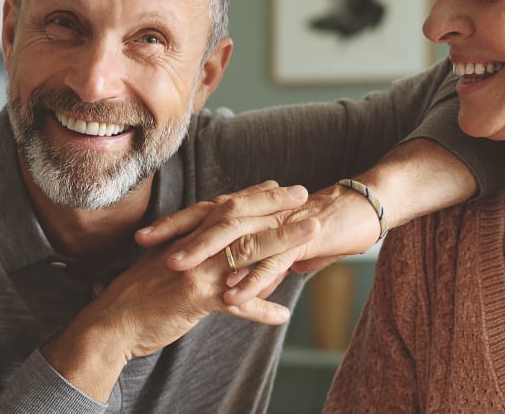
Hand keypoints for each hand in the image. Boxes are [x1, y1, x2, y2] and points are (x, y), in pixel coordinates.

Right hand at [43, 198, 318, 401]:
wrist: (111, 320)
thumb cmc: (139, 293)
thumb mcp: (166, 262)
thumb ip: (192, 250)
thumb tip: (216, 240)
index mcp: (187, 236)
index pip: (226, 208)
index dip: (255, 196)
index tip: (281, 187)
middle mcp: (193, 246)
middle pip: (240, 218)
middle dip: (274, 205)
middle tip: (303, 194)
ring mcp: (195, 269)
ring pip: (245, 250)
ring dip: (282, 240)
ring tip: (311, 231)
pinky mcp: (194, 297)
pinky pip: (235, 302)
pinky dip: (260, 309)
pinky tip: (282, 316)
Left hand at [139, 181, 381, 304]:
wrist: (362, 210)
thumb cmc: (321, 227)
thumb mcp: (281, 245)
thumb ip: (258, 260)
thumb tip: (241, 279)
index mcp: (253, 210)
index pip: (205, 213)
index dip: (174, 224)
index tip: (142, 238)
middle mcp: (261, 212)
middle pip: (213, 220)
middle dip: (179, 234)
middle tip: (147, 248)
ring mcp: (280, 224)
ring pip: (239, 236)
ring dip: (207, 253)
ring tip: (180, 271)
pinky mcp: (303, 238)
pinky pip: (274, 260)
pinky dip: (253, 279)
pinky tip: (235, 295)